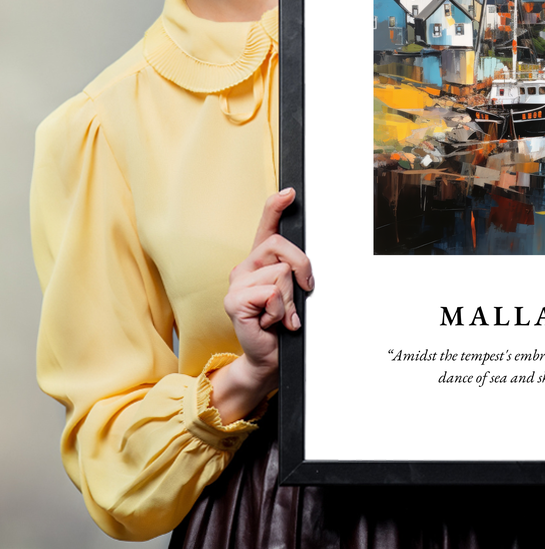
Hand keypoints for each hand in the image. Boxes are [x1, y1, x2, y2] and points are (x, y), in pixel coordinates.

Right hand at [209, 188, 313, 422]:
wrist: (269, 357)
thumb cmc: (282, 325)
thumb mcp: (294, 293)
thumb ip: (295, 273)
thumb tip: (305, 265)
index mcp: (260, 261)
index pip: (266, 226)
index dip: (276, 206)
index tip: (290, 192)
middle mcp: (245, 267)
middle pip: (281, 246)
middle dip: (302, 268)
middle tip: (303, 292)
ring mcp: (236, 283)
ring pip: (281, 273)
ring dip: (290, 299)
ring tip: (282, 315)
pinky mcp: (234, 301)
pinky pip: (271, 293)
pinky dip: (280, 311)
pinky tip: (271, 322)